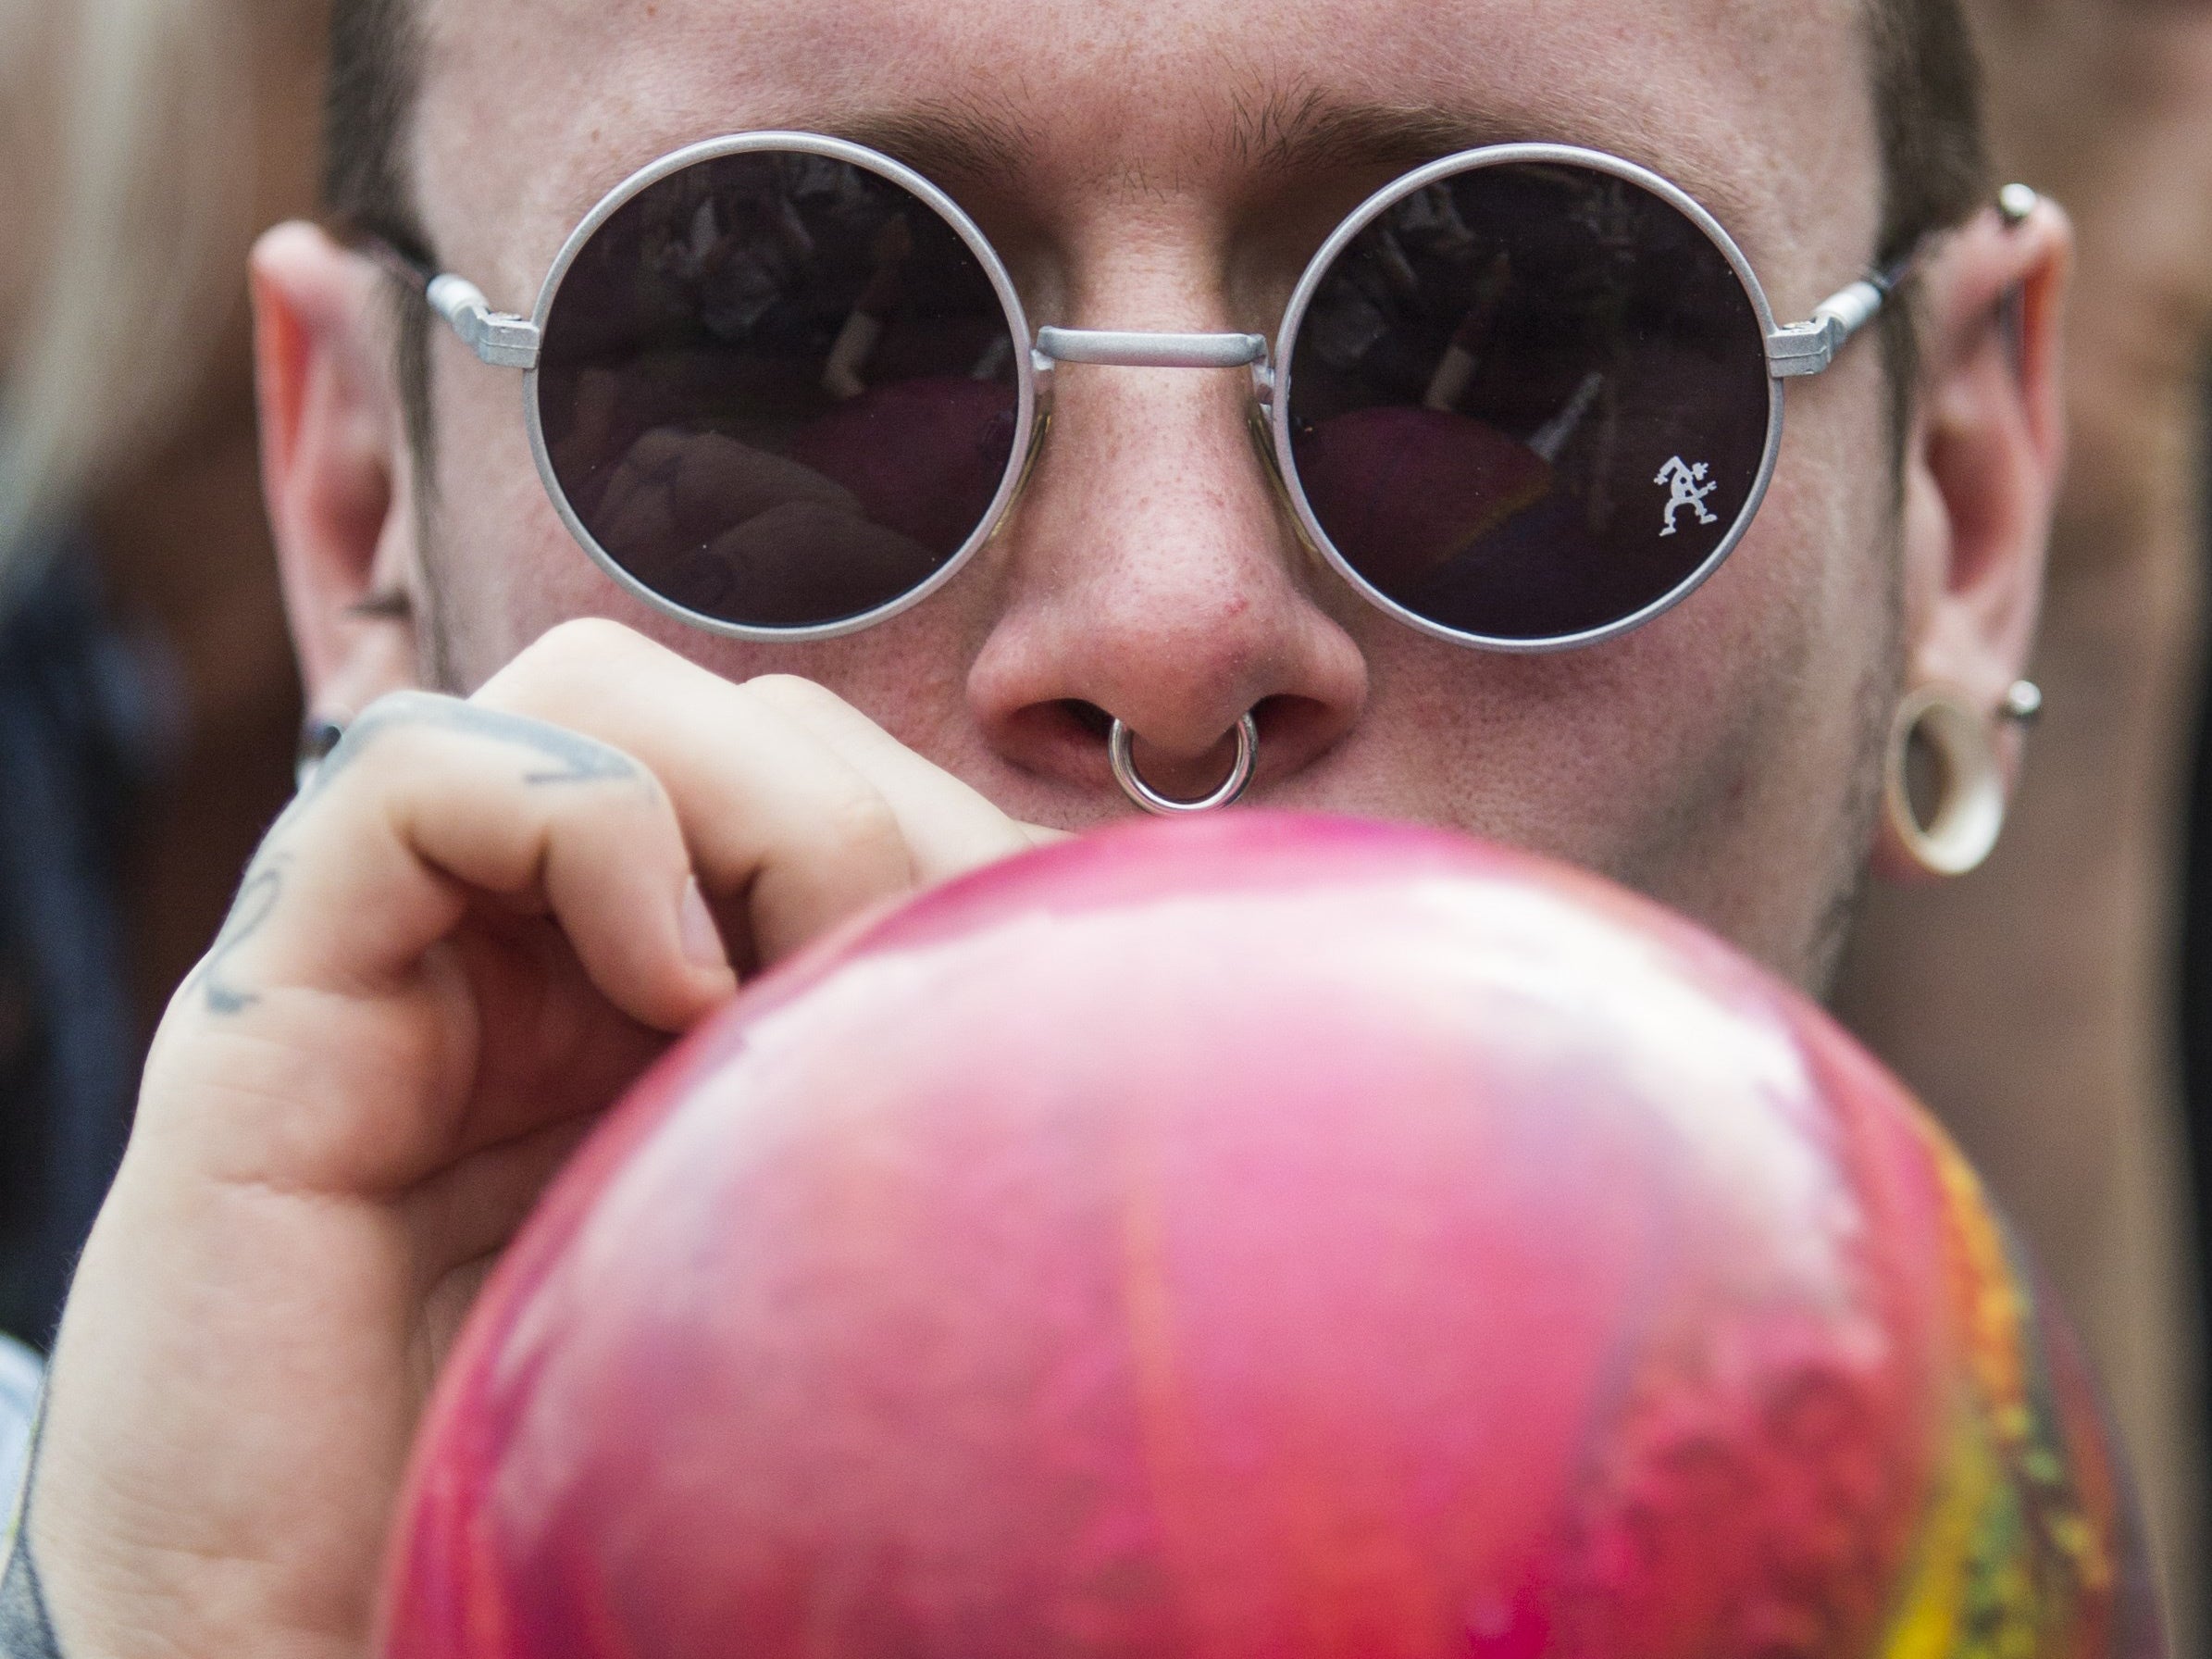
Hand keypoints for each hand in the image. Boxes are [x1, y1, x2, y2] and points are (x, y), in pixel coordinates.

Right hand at [23, 620, 1049, 1658]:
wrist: (320, 1656)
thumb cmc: (601, 1474)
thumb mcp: (822, 1254)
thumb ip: (900, 1103)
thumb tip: (1079, 963)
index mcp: (678, 1003)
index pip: (834, 776)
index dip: (943, 844)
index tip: (1002, 1006)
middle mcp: (549, 954)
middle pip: (744, 720)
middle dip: (868, 830)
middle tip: (895, 1018)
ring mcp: (412, 961)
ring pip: (599, 694)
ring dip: (753, 813)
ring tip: (771, 1009)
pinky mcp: (277, 1003)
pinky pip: (423, 776)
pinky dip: (586, 834)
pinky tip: (670, 998)